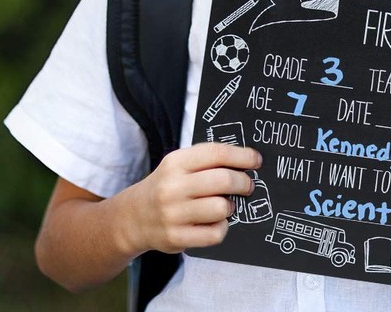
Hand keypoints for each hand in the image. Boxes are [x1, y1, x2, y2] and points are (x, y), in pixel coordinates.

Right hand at [125, 142, 261, 254]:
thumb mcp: (179, 164)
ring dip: (231, 206)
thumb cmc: (167, 185)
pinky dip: (222, 227)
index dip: (242, 156)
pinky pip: (214, 233)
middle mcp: (173, 187)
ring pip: (221, 208)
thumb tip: (247, 160)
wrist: (133, 217)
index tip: (256, 160)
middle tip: (248, 185)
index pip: (217, 153)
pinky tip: (216, 222)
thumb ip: (207, 160)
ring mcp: (173, 214)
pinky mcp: (175, 238)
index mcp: (176, 162)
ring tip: (227, 205)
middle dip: (243, 182)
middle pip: (223, 180)